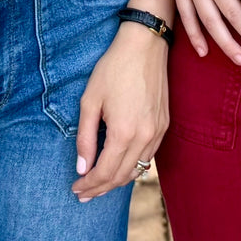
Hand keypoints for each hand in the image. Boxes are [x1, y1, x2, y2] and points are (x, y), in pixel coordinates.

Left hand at [72, 23, 168, 200]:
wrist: (145, 45)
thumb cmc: (113, 69)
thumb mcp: (90, 101)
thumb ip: (85, 137)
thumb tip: (82, 167)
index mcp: (123, 133)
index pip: (105, 173)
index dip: (89, 185)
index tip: (76, 189)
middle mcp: (144, 137)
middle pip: (122, 177)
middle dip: (100, 188)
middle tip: (83, 194)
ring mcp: (158, 132)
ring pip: (138, 170)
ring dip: (117, 180)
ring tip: (99, 184)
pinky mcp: (164, 125)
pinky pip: (149, 157)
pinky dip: (133, 167)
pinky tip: (120, 165)